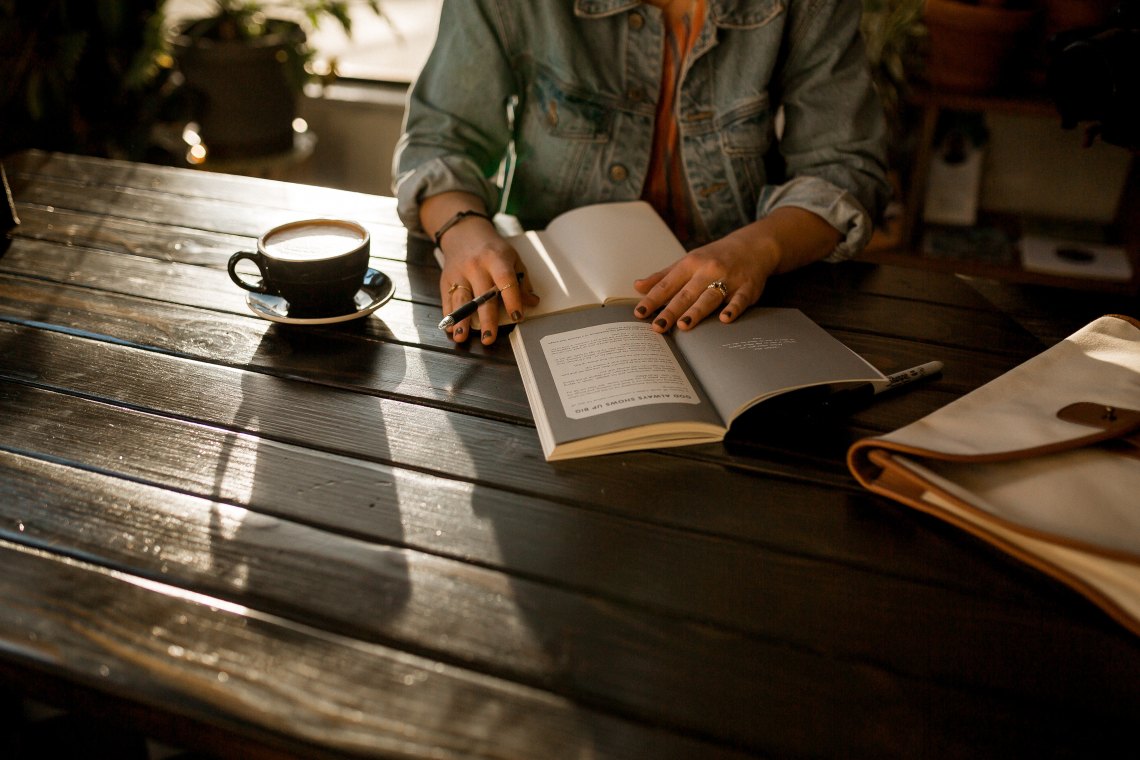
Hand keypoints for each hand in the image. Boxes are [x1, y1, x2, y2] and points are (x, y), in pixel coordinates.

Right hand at [424, 193, 538, 344]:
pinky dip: (448, 315)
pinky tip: (450, 329)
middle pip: (482, 296)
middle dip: (486, 319)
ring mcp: (459, 273)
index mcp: (496, 259)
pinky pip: (447, 299)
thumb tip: (531, 302)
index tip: (517, 317)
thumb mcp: (512, 258)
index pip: (506, 281)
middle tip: (489, 338)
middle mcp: (476, 266)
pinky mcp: (446, 279)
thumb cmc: (492, 249)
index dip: (512, 300)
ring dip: (461, 320)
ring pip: (461, 299)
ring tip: (462, 337)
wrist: (464, 233)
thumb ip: (522, 281)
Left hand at [633, 208, 841, 332]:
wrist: (753, 246)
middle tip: (657, 327)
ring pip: (710, 297)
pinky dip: (733, 308)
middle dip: (671, 310)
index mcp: (690, 264)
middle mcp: (708, 270)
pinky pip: (740, 300)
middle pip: (686, 293)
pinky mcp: (747, 288)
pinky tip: (725, 319)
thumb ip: (663, 276)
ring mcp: (729, 279)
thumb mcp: (688, 262)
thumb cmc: (715, 257)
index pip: (667, 284)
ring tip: (683, 325)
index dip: (653, 299)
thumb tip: (638, 286)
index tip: (639, 313)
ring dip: (697, 311)